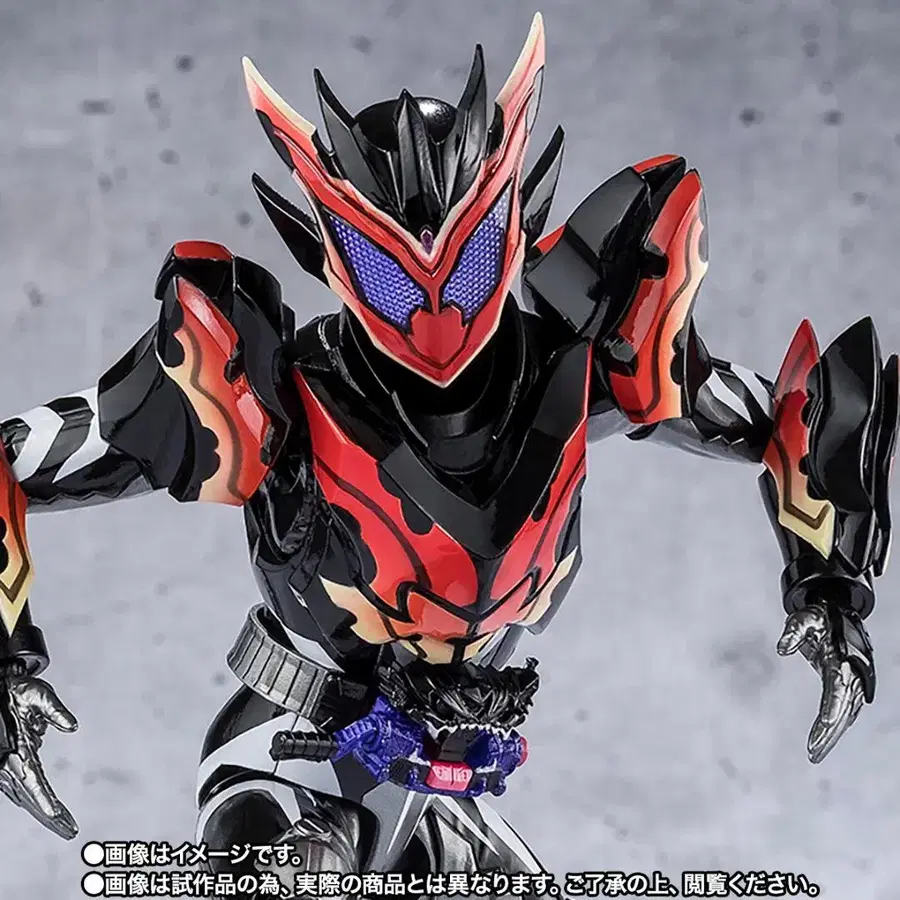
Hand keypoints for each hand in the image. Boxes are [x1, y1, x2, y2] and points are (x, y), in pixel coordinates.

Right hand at [0, 671, 78, 838]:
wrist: (0, 688)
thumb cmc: (19, 692)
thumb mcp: (40, 695)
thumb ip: (56, 712)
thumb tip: (72, 726)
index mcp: (17, 749)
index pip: (32, 779)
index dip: (43, 798)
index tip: (55, 814)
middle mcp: (9, 763)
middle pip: (31, 795)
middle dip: (50, 815)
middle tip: (69, 829)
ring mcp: (6, 767)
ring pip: (26, 796)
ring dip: (44, 811)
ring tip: (65, 826)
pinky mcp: (9, 765)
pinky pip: (23, 788)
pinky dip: (36, 800)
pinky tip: (50, 812)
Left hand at [777, 601, 873, 763]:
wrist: (837, 613)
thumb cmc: (820, 617)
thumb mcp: (804, 618)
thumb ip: (793, 632)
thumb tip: (781, 647)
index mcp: (842, 659)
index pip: (838, 688)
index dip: (832, 707)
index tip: (823, 724)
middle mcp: (852, 674)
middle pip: (843, 708)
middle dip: (830, 731)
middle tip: (813, 752)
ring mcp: (853, 681)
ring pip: (846, 714)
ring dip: (832, 735)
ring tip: (815, 754)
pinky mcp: (849, 685)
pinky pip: (844, 710)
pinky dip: (835, 726)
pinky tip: (824, 741)